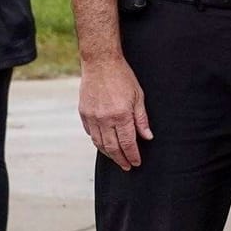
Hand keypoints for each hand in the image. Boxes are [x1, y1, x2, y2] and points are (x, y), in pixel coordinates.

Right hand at [79, 55, 151, 169]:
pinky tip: (104, 144)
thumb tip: (147, 137)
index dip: (132, 155)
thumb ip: (141, 119)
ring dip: (108, 153)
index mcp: (121, 115)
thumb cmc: (122, 77)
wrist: (100, 63)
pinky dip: (97, 141)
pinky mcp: (83, 113)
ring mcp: (92, 117)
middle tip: (127, 166)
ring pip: (99, 143)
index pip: (127, 143)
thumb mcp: (138, 96)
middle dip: (121, 159)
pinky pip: (90, 133)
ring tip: (117, 159)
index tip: (136, 163)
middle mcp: (104, 119)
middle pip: (112, 147)